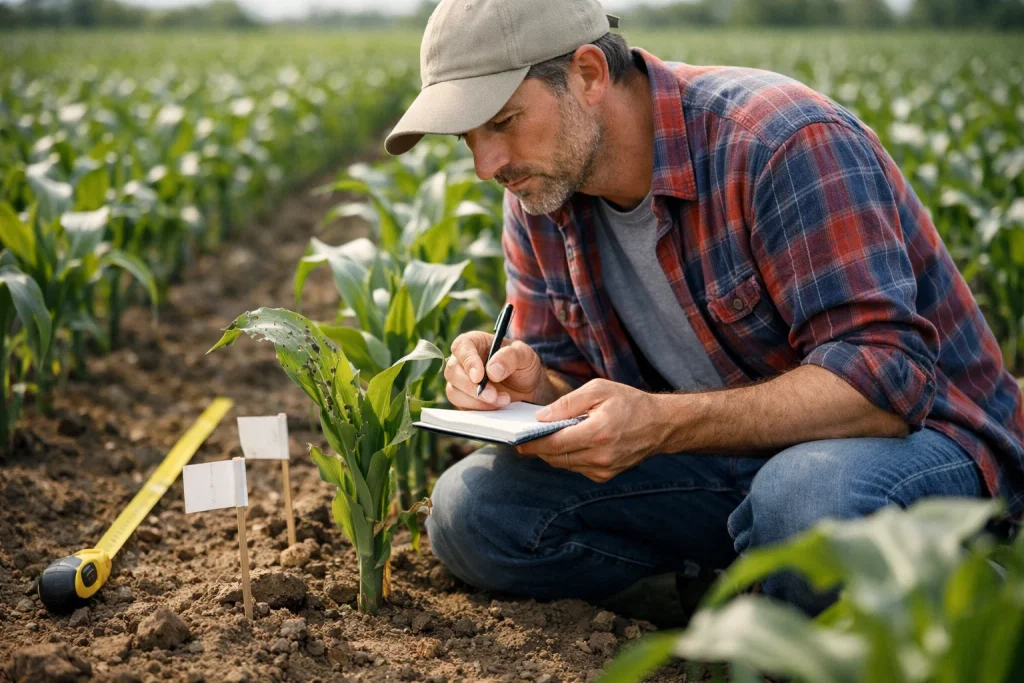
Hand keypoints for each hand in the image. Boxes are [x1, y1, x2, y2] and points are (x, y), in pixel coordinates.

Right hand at [444, 331, 546, 409]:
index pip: (461, 346)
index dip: (467, 361)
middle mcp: (463, 361)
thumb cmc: (524, 366)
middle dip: (472, 387)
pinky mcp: (464, 400)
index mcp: (475, 342)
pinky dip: (479, 409)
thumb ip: (511, 356)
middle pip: (452, 371)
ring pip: (454, 391)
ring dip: (477, 400)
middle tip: (493, 395)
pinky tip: (496, 407)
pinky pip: (462, 406)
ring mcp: (461, 382)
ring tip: (502, 401)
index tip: (479, 377)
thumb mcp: (525, 356)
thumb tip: (492, 370)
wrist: (529, 389)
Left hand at [516, 379, 667, 482]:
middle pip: (556, 457)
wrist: (660, 424)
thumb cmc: (629, 402)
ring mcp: (604, 469)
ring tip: (544, 437)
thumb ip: (567, 404)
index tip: (516, 441)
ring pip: (565, 464)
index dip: (532, 443)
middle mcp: (600, 456)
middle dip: (538, 448)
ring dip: (552, 453)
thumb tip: (540, 418)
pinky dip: (568, 457)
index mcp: (598, 433)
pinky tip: (569, 443)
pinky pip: (577, 468)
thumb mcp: (598, 390)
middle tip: (524, 438)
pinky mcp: (605, 476)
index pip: (554, 443)